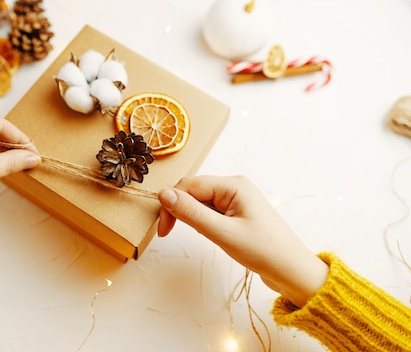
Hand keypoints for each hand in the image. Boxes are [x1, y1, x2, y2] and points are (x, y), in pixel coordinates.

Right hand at [157, 175, 327, 307]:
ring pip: (200, 202)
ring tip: (206, 237)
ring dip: (192, 218)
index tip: (163, 230)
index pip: (188, 186)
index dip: (171, 204)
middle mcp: (234, 186)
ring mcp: (236, 199)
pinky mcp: (237, 213)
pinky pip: (210, 211)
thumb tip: (164, 193)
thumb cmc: (264, 251)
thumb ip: (191, 213)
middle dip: (179, 210)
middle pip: (192, 191)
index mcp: (233, 185)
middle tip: (169, 233)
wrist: (293, 271)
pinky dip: (203, 223)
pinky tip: (213, 236)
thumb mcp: (222, 233)